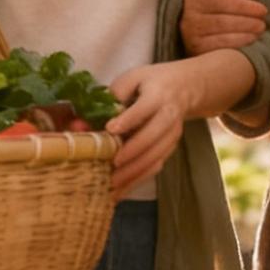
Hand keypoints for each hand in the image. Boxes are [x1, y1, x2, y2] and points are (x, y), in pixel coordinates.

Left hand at [106, 61, 194, 198]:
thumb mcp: (132, 79)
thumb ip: (111, 96)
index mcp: (157, 95)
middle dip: (132, 152)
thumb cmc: (150, 83)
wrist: (185, 88)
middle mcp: (169, 116)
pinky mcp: (170, 148)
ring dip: (134, 172)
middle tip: (112, 164)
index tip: (110, 129)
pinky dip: (138, 180)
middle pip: (153, 137)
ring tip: (112, 185)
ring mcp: (172, 134)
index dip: (128, 119)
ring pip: (156, 156)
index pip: (144, 108)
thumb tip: (84, 121)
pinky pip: (156, 166)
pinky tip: (121, 191)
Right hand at [180, 0, 267, 55]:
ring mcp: (191, 35)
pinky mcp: (196, 50)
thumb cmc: (211, 6)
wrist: (195, 29)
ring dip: (245, 29)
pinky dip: (238, 42)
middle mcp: (190, 16)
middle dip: (247, 18)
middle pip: (223, 16)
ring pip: (222, 29)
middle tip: (263, 21)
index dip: (244, 4)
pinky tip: (251, 39)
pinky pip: (220, 46)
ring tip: (260, 28)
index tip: (262, 9)